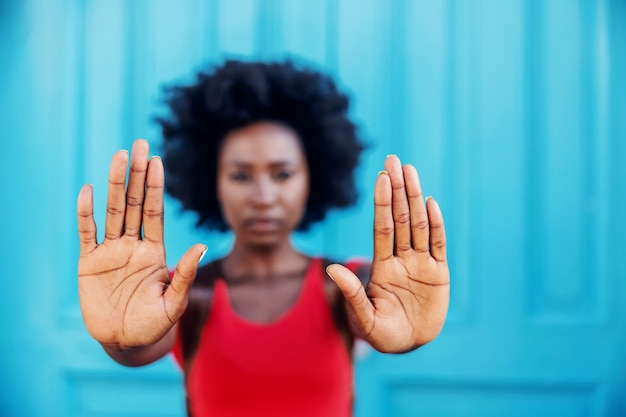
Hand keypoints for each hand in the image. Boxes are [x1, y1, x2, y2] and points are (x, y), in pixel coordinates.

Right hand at [77, 139, 205, 350]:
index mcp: (155, 251)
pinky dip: (86, 213)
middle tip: (140, 144)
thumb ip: (184, 274)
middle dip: (138, 174)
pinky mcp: (89, 263)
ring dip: (116, 184)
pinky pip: (87, 233)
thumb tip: (202, 246)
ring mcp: (111, 251)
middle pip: (135, 203)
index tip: (158, 161)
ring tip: (120, 156)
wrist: (126, 343)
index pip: (155, 211)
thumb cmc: (154, 325)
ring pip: (113, 211)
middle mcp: (133, 245)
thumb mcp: (174, 302)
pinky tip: (89, 190)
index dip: (156, 186)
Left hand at [327, 155, 449, 352]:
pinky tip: (430, 203)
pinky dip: (436, 224)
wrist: (409, 345)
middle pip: (399, 218)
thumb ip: (352, 295)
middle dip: (397, 189)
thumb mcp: (364, 320)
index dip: (382, 203)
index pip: (382, 228)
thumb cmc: (382, 334)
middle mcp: (401, 258)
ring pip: (418, 224)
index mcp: (382, 266)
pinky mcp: (439, 273)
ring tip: (410, 171)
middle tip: (394, 160)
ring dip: (414, 198)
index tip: (380, 178)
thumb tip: (332, 270)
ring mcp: (421, 263)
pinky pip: (438, 244)